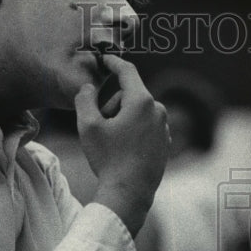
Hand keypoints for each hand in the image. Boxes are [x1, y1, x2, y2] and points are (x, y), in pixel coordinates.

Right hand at [76, 54, 170, 235]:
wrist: (129, 193)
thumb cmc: (108, 158)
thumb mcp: (87, 125)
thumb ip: (85, 98)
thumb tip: (90, 87)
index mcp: (142, 101)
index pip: (127, 71)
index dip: (113, 62)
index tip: (105, 58)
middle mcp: (158, 110)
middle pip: (130, 95)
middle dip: (112, 104)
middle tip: (100, 127)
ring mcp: (164, 127)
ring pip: (138, 113)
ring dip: (122, 119)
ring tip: (112, 143)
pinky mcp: (165, 143)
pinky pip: (146, 128)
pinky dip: (133, 132)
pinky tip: (123, 152)